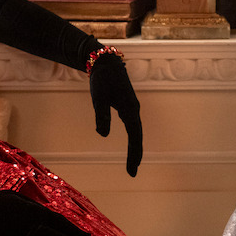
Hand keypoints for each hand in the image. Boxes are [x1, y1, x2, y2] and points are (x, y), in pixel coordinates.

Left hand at [88, 53, 142, 175]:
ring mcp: (132, 108)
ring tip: (133, 165)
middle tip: (132, 173)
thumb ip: (101, 115)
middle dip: (135, 155)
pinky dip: (133, 139)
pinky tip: (131, 147)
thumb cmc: (101, 79)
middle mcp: (134, 110)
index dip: (133, 153)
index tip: (131, 169)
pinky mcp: (127, 107)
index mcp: (129, 109)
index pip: (134, 136)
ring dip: (135, 148)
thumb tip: (102, 135)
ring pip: (137, 132)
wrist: (106, 62)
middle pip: (138, 136)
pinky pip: (133, 127)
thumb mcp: (98, 97)